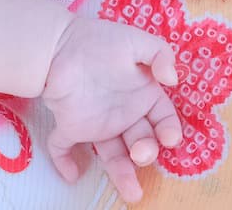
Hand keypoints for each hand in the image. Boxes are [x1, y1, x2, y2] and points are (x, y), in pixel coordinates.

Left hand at [42, 15, 180, 203]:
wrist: (57, 40)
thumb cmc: (100, 41)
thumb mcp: (134, 39)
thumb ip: (159, 53)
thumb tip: (173, 79)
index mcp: (142, 94)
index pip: (163, 119)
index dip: (169, 130)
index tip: (169, 138)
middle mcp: (123, 114)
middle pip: (141, 142)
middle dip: (146, 152)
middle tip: (141, 153)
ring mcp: (97, 122)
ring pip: (112, 154)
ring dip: (121, 173)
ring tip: (132, 192)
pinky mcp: (70, 126)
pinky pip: (65, 148)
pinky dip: (65, 162)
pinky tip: (72, 173)